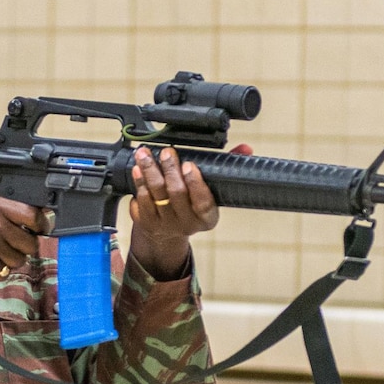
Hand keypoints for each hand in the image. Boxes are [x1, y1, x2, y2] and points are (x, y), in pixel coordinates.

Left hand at [128, 143, 252, 279]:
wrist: (166, 234)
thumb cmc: (192, 205)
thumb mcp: (212, 192)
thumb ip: (226, 169)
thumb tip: (245, 149)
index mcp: (207, 217)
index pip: (203, 201)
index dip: (195, 183)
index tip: (189, 164)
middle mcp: (186, 224)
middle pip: (176, 194)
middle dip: (170, 170)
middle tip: (167, 152)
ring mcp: (165, 225)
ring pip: (156, 195)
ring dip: (149, 172)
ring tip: (145, 154)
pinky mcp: (147, 224)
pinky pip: (141, 203)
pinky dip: (139, 184)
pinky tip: (137, 170)